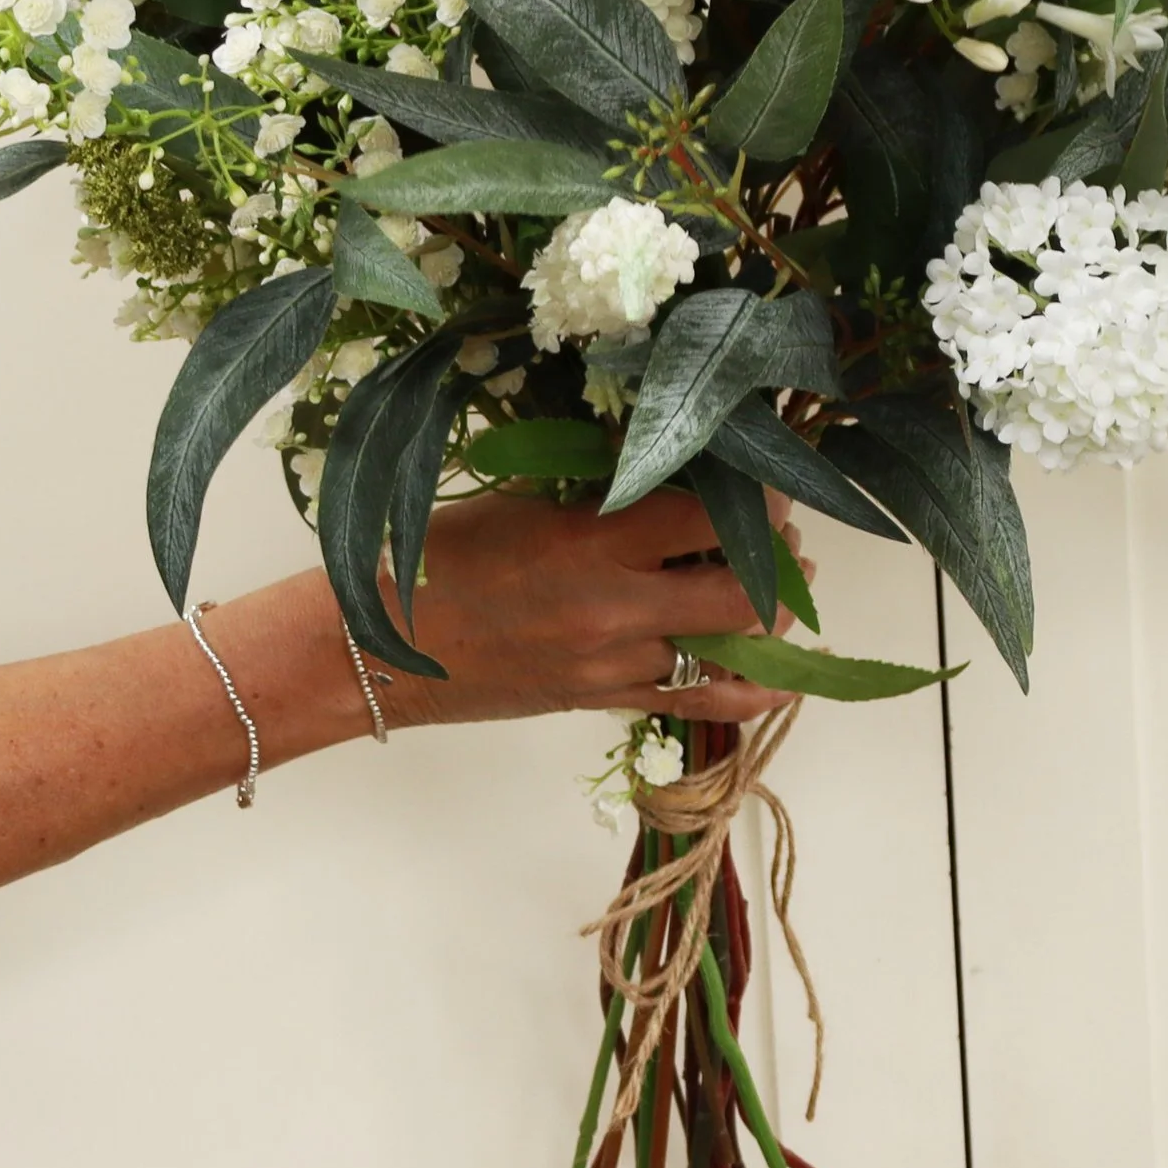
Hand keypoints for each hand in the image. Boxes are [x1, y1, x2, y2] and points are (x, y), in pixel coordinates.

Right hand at [370, 489, 806, 726]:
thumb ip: (599, 487)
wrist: (386, 650)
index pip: (709, 517)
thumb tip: (671, 462)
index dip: (755, 497)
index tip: (764, 478)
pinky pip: (701, 706)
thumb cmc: (442, 557)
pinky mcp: (607, 702)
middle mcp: (617, 610)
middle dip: (776, 560)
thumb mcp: (523, 500)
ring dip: (769, 617)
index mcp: (593, 543)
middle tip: (778, 533)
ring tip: (781, 586)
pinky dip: (748, 689)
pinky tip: (776, 673)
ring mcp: (617, 665)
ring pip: (731, 652)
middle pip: (741, 593)